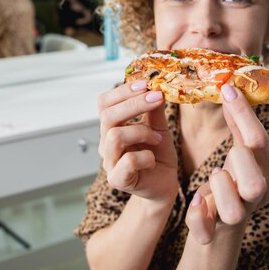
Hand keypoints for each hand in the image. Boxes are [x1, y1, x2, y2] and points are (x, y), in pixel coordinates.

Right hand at [98, 80, 178, 204]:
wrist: (164, 186)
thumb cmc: (158, 156)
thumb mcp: (160, 128)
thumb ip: (154, 110)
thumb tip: (156, 86)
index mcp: (112, 128)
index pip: (104, 103)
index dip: (122, 91)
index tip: (146, 83)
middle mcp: (105, 143)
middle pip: (107, 116)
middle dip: (134, 104)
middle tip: (157, 98)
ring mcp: (109, 162)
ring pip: (115, 136)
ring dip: (141, 132)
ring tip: (157, 139)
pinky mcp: (118, 180)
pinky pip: (127, 161)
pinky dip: (145, 156)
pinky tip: (152, 159)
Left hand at [185, 84, 268, 243]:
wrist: (218, 227)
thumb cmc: (232, 183)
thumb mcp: (239, 154)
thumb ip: (238, 125)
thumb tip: (231, 89)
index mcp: (266, 175)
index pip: (259, 142)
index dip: (243, 114)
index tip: (227, 89)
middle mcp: (255, 198)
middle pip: (255, 183)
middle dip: (240, 162)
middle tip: (227, 151)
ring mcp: (235, 217)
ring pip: (234, 211)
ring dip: (221, 188)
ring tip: (214, 175)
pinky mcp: (212, 233)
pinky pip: (205, 230)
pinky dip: (197, 216)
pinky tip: (195, 200)